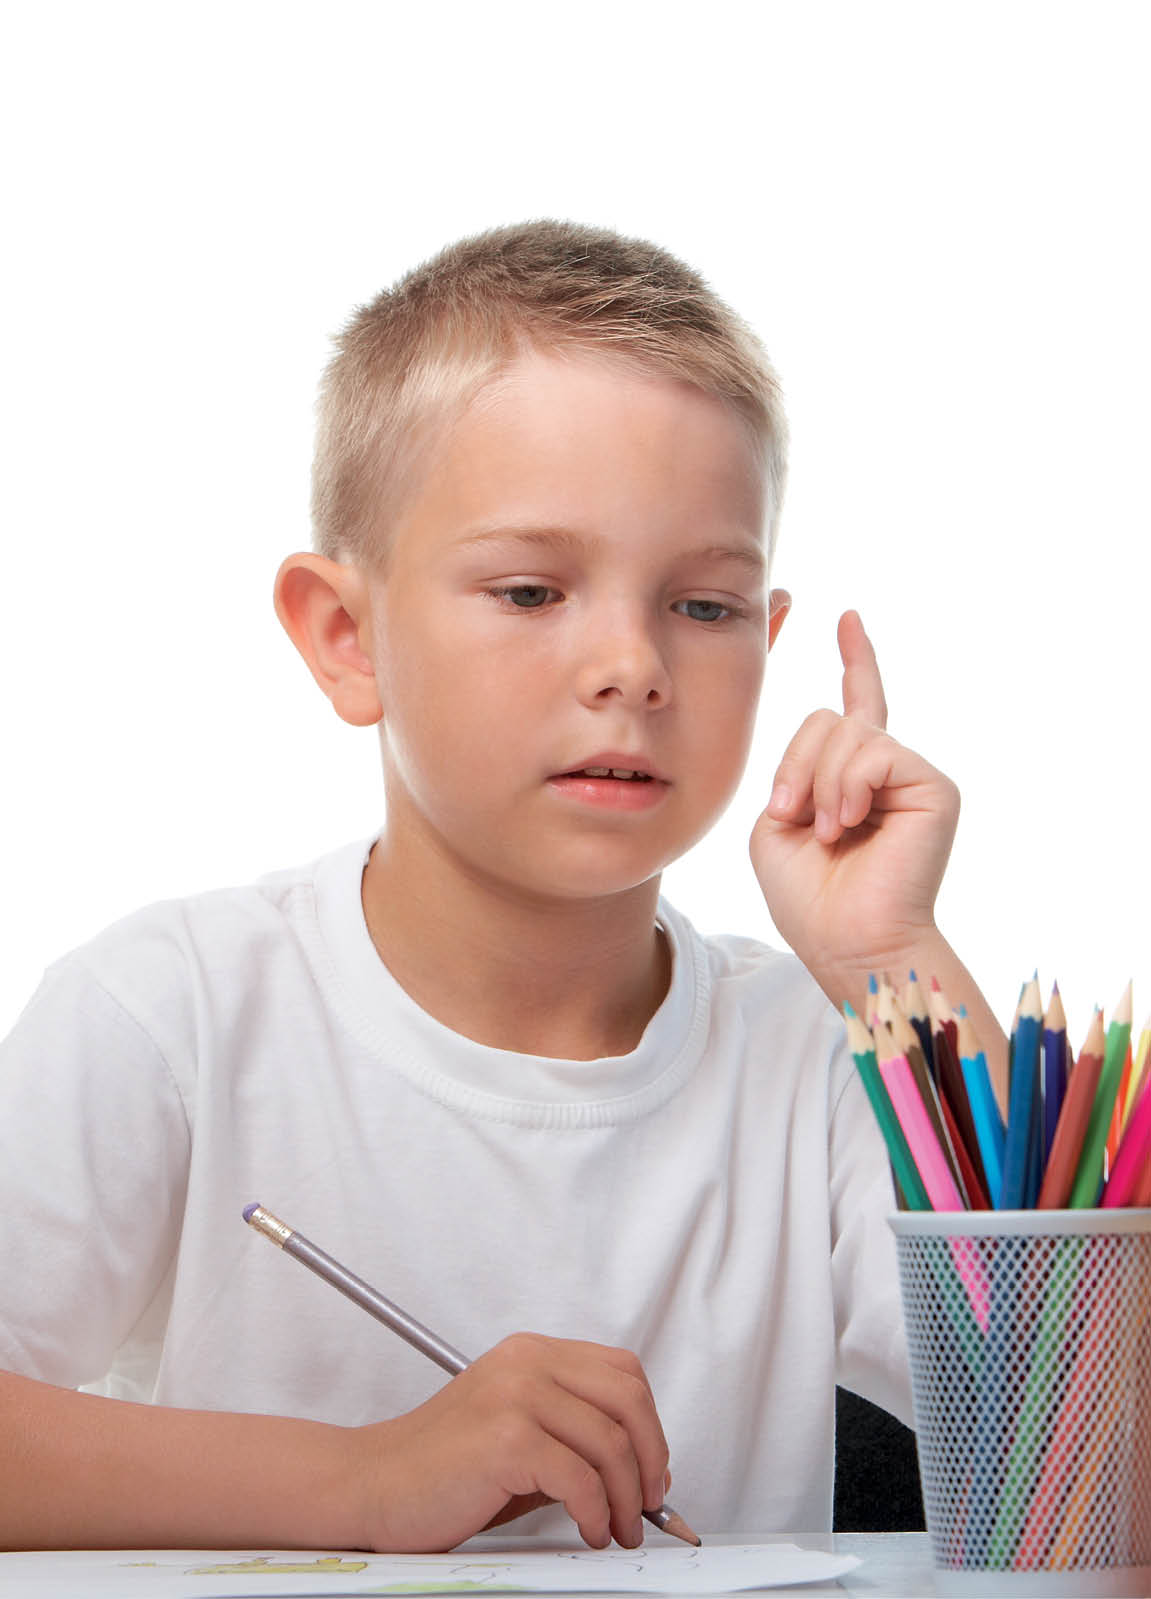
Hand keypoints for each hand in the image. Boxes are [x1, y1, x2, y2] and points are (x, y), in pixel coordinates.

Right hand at [350, 1333, 670, 1552]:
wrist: (371, 1485)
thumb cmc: (441, 1468)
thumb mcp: (515, 1429)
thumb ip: (570, 1433)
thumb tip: (639, 1470)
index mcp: (531, 1354)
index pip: (621, 1372)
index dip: (649, 1424)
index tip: (653, 1469)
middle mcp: (526, 1363)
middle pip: (627, 1400)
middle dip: (651, 1460)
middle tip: (649, 1504)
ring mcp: (515, 1396)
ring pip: (610, 1442)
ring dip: (628, 1498)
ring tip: (619, 1528)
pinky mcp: (505, 1439)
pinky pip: (580, 1479)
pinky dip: (596, 1513)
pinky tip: (589, 1530)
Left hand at [750, 611, 959, 986]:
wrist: (847, 943)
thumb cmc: (809, 898)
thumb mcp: (776, 824)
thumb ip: (796, 770)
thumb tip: (842, 730)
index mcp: (848, 779)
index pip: (853, 706)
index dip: (855, 660)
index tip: (849, 617)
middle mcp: (885, 771)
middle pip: (826, 718)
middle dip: (794, 766)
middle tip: (792, 817)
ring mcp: (912, 775)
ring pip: (846, 731)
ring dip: (818, 782)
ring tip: (829, 831)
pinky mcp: (934, 786)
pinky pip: (874, 749)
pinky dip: (847, 785)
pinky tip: (849, 822)